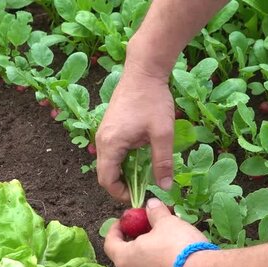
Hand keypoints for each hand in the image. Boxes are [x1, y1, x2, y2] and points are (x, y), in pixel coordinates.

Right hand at [95, 62, 174, 202]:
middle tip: (145, 188)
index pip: (107, 181)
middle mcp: (102, 140)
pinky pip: (113, 152)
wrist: (144, 70)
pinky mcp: (110, 127)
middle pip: (106, 174)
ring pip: (110, 163)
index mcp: (110, 144)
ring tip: (146, 174)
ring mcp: (104, 133)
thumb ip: (163, 162)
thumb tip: (165, 187)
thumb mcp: (162, 133)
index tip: (140, 196)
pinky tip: (142, 157)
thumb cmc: (152, 100)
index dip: (121, 194)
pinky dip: (125, 160)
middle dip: (123, 185)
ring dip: (125, 172)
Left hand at [104, 198, 208, 266]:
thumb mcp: (167, 222)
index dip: (115, 230)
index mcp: (125, 258)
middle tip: (148, 229)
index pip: (110, 243)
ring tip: (165, 244)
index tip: (123, 221)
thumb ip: (155, 212)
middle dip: (136, 241)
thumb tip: (150, 204)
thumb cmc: (177, 246)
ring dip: (149, 257)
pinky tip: (176, 261)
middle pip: (127, 257)